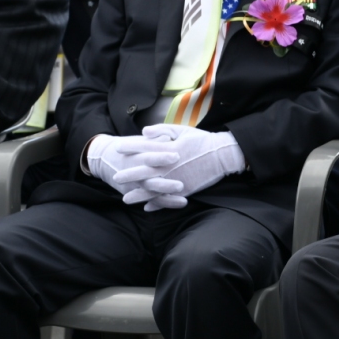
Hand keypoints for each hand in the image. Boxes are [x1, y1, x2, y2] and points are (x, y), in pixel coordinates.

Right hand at [86, 133, 179, 196]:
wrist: (106, 159)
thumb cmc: (130, 147)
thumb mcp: (139, 141)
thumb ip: (154, 138)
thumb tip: (167, 137)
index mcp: (137, 157)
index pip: (149, 158)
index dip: (161, 157)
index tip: (177, 156)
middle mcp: (135, 174)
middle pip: (150, 181)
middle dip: (165, 185)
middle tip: (181, 186)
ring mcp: (135, 186)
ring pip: (152, 194)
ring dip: (167, 199)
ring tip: (184, 201)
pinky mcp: (137, 194)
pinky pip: (152, 201)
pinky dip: (164, 204)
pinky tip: (181, 203)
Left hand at [114, 125, 245, 211]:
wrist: (222, 155)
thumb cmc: (203, 141)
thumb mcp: (183, 130)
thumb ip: (162, 130)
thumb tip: (143, 132)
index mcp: (169, 149)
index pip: (145, 147)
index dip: (130, 147)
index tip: (117, 148)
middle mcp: (170, 165)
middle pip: (145, 170)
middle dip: (129, 174)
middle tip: (115, 177)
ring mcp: (177, 179)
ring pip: (153, 189)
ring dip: (139, 194)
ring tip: (125, 199)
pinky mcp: (185, 190)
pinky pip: (167, 199)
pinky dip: (157, 204)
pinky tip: (147, 208)